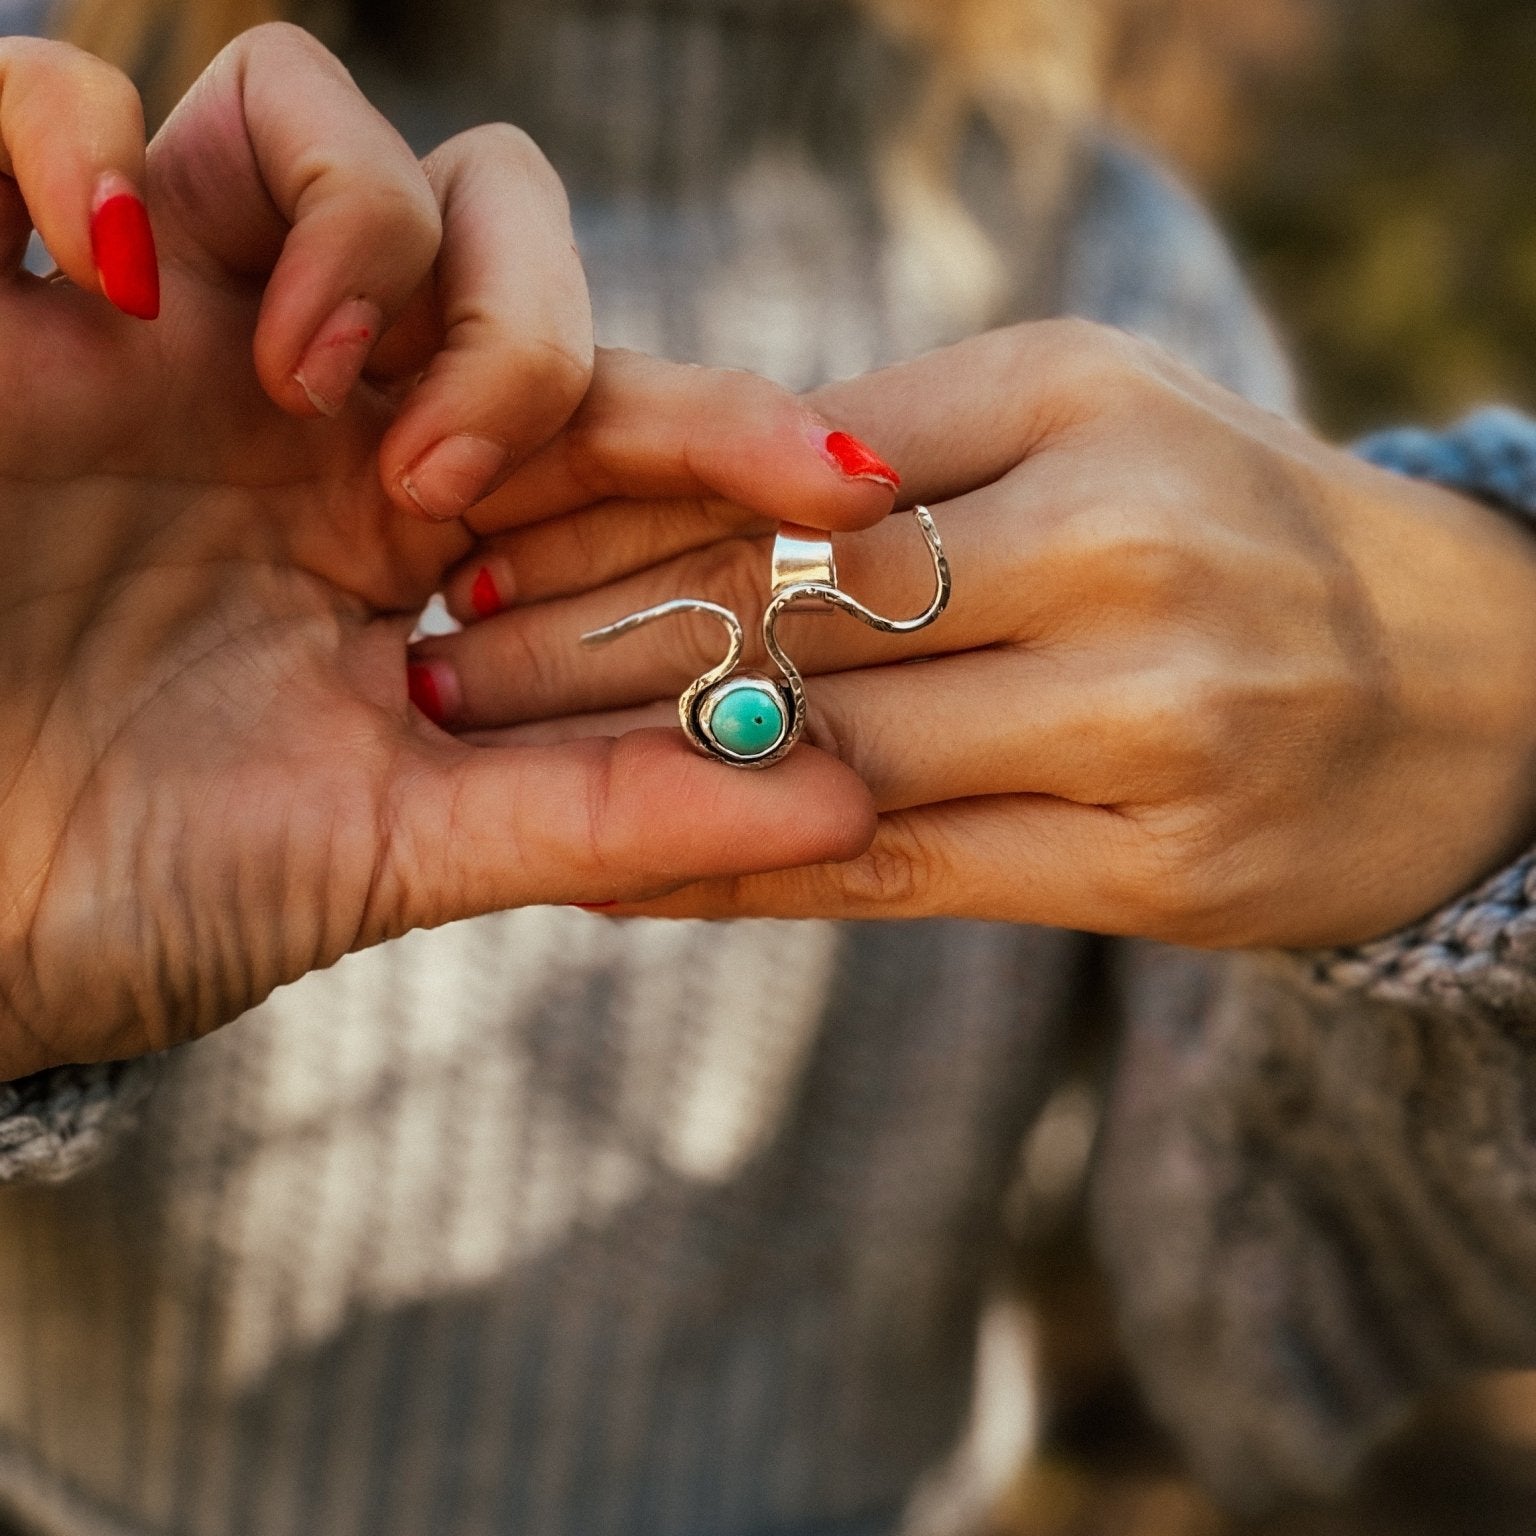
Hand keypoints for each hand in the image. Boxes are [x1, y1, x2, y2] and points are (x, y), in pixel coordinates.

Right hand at [0, 29, 880, 1078]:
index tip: (845, 482)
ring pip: (316, 121)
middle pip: (499, 231)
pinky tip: (111, 266)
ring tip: (305, 385)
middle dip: (526, 325)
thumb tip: (852, 800)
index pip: (607, 422)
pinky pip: (37, 94)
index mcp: (404, 530)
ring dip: (363, 221)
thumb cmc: (123, 888)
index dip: (735, 427)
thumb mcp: (387, 853)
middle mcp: (301, 409)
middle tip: (441, 477)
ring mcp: (150, 331)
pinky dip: (77, 126)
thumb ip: (609, 814)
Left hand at [421, 323, 1535, 948]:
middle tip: (429, 666)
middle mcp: (1117, 555)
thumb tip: (673, 495)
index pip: (790, 462)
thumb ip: (901, 448)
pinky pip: (891, 873)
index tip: (474, 542)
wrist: (1467, 690)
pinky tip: (615, 878)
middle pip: (790, 608)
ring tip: (482, 773)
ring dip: (631, 769)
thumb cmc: (1238, 528)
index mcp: (1083, 407)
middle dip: (582, 645)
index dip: (615, 509)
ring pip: (823, 753)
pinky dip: (736, 871)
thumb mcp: (1092, 424)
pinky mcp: (1148, 872)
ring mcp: (1142, 726)